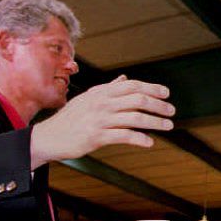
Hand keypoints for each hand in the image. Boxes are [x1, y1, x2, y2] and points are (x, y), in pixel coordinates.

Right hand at [30, 76, 173, 167]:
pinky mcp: (97, 137)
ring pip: (135, 117)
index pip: (132, 85)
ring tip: (167, 126)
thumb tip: (124, 78)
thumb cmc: (70, 118)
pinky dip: (140, 139)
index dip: (151, 88)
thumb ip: (107, 88)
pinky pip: (124, 136)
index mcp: (101, 92)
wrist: (49, 137)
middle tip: (171, 111)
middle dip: (158, 105)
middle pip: (137, 99)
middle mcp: (102, 103)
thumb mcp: (88, 98)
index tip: (166, 93)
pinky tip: (149, 142)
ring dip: (155, 122)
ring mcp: (100, 119)